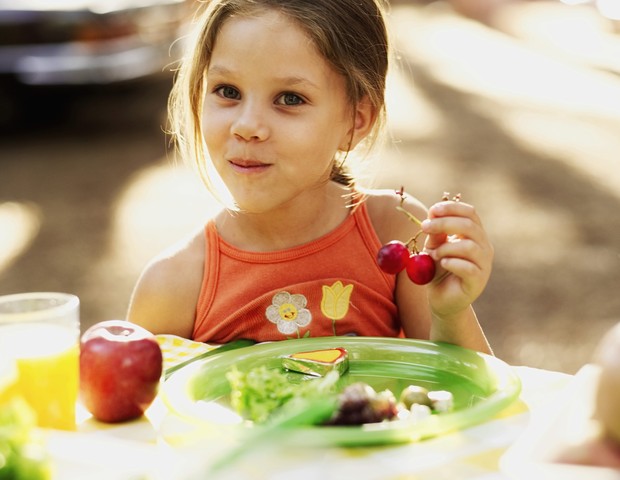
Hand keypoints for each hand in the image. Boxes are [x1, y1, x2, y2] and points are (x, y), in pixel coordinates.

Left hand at [421, 200, 492, 319]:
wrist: (442, 299)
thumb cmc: (439, 270)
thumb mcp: (434, 247)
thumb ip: (436, 233)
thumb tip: (433, 214)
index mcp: (474, 235)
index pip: (470, 213)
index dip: (452, 208)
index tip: (432, 210)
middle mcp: (483, 247)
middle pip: (469, 226)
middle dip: (444, 223)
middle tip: (425, 227)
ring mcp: (484, 264)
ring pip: (469, 246)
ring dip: (446, 247)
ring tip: (434, 254)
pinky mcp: (478, 281)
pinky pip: (468, 268)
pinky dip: (452, 263)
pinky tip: (442, 264)